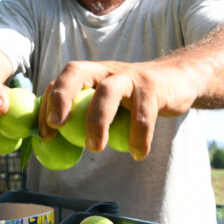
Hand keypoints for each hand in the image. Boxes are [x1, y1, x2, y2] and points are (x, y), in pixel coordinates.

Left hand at [38, 60, 199, 160]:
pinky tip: (137, 154)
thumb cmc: (133, 100)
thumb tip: (54, 144)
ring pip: (108, 92)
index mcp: (90, 73)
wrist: (177, 81)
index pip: (62, 80)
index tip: (45, 132)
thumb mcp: (107, 103)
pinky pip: (143, 114)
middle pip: (77, 73)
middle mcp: (106, 69)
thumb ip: (83, 117)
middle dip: (62, 97)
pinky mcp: (153, 87)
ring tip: (96, 148)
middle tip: (58, 125)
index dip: (49, 103)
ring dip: (98, 121)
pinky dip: (138, 138)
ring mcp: (130, 76)